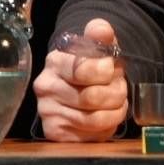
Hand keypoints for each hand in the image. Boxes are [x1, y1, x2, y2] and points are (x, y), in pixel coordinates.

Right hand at [33, 18, 128, 141]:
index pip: (82, 69)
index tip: (111, 69)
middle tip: (118, 89)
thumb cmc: (92, 68)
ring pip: (96, 119)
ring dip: (115, 111)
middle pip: (93, 96)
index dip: (106, 71)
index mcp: (55, 61)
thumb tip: (101, 28)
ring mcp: (48, 112)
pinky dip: (107, 127)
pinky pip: (92, 135)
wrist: (79, 91)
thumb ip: (101, 36)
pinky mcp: (55, 133)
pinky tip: (103, 116)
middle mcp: (45, 87)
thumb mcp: (98, 49)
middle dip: (116, 93)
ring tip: (113, 103)